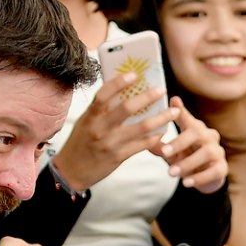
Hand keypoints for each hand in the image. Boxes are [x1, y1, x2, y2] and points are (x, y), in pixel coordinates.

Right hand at [49, 72, 175, 190]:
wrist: (72, 171)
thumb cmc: (80, 142)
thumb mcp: (85, 122)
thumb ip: (101, 110)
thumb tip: (122, 92)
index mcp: (90, 116)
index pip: (104, 94)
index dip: (119, 82)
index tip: (134, 74)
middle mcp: (100, 128)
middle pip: (127, 108)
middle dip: (148, 97)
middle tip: (162, 90)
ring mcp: (110, 143)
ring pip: (142, 127)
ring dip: (161, 118)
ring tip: (173, 112)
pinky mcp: (119, 156)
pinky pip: (142, 144)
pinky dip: (155, 137)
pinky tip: (163, 131)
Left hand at [150, 98, 226, 192]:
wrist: (203, 179)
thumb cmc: (185, 159)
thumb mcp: (171, 152)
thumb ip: (159, 145)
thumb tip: (143, 140)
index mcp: (195, 129)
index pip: (187, 118)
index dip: (181, 111)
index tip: (173, 101)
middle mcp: (208, 136)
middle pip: (197, 133)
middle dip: (180, 142)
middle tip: (164, 153)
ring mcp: (217, 151)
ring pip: (207, 153)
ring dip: (188, 163)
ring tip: (172, 172)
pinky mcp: (222, 167)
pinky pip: (214, 171)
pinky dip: (200, 177)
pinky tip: (186, 182)